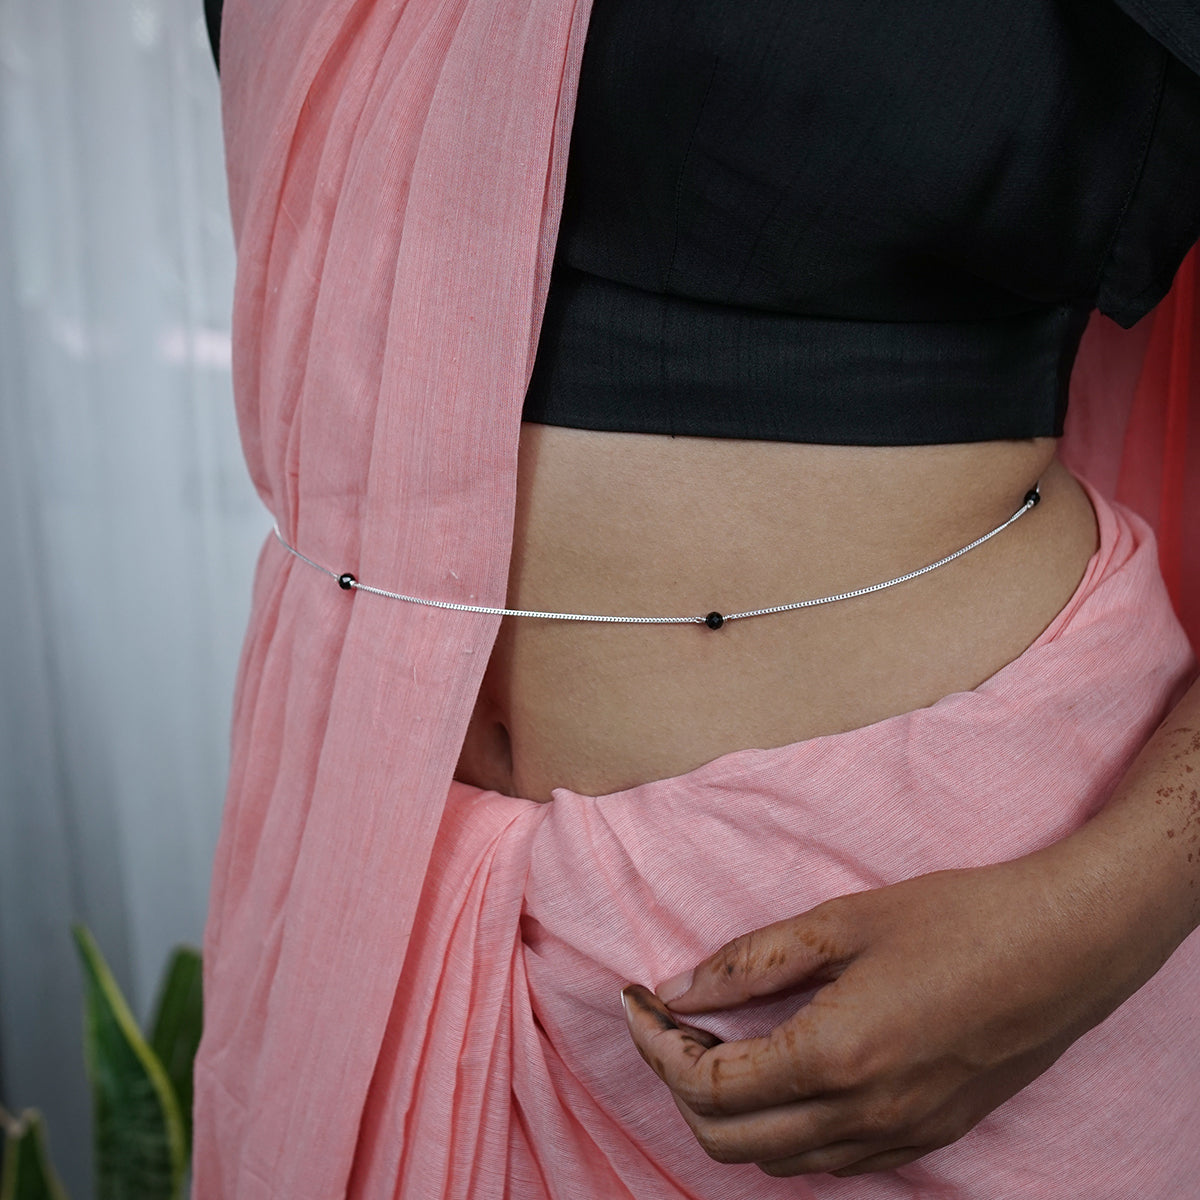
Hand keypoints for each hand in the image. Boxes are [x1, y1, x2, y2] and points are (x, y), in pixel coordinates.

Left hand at [621, 850, 1152, 1177]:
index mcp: (834, 1056)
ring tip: (720, 1044)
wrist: (1063, 948)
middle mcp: (861, 1115)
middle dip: (677, 1086)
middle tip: (669, 1024)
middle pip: (727, 1141)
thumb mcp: (842, 922)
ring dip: (727, 1113)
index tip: (637, 1002)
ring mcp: (897, 1137)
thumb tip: (676, 988)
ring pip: (775, 1162)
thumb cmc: (955, 920)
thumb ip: (751, 960)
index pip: (707, 1086)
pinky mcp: (924, 1138)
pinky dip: (780, 1131)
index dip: (654, 1046)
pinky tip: (780, 1071)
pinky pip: (827, 1161)